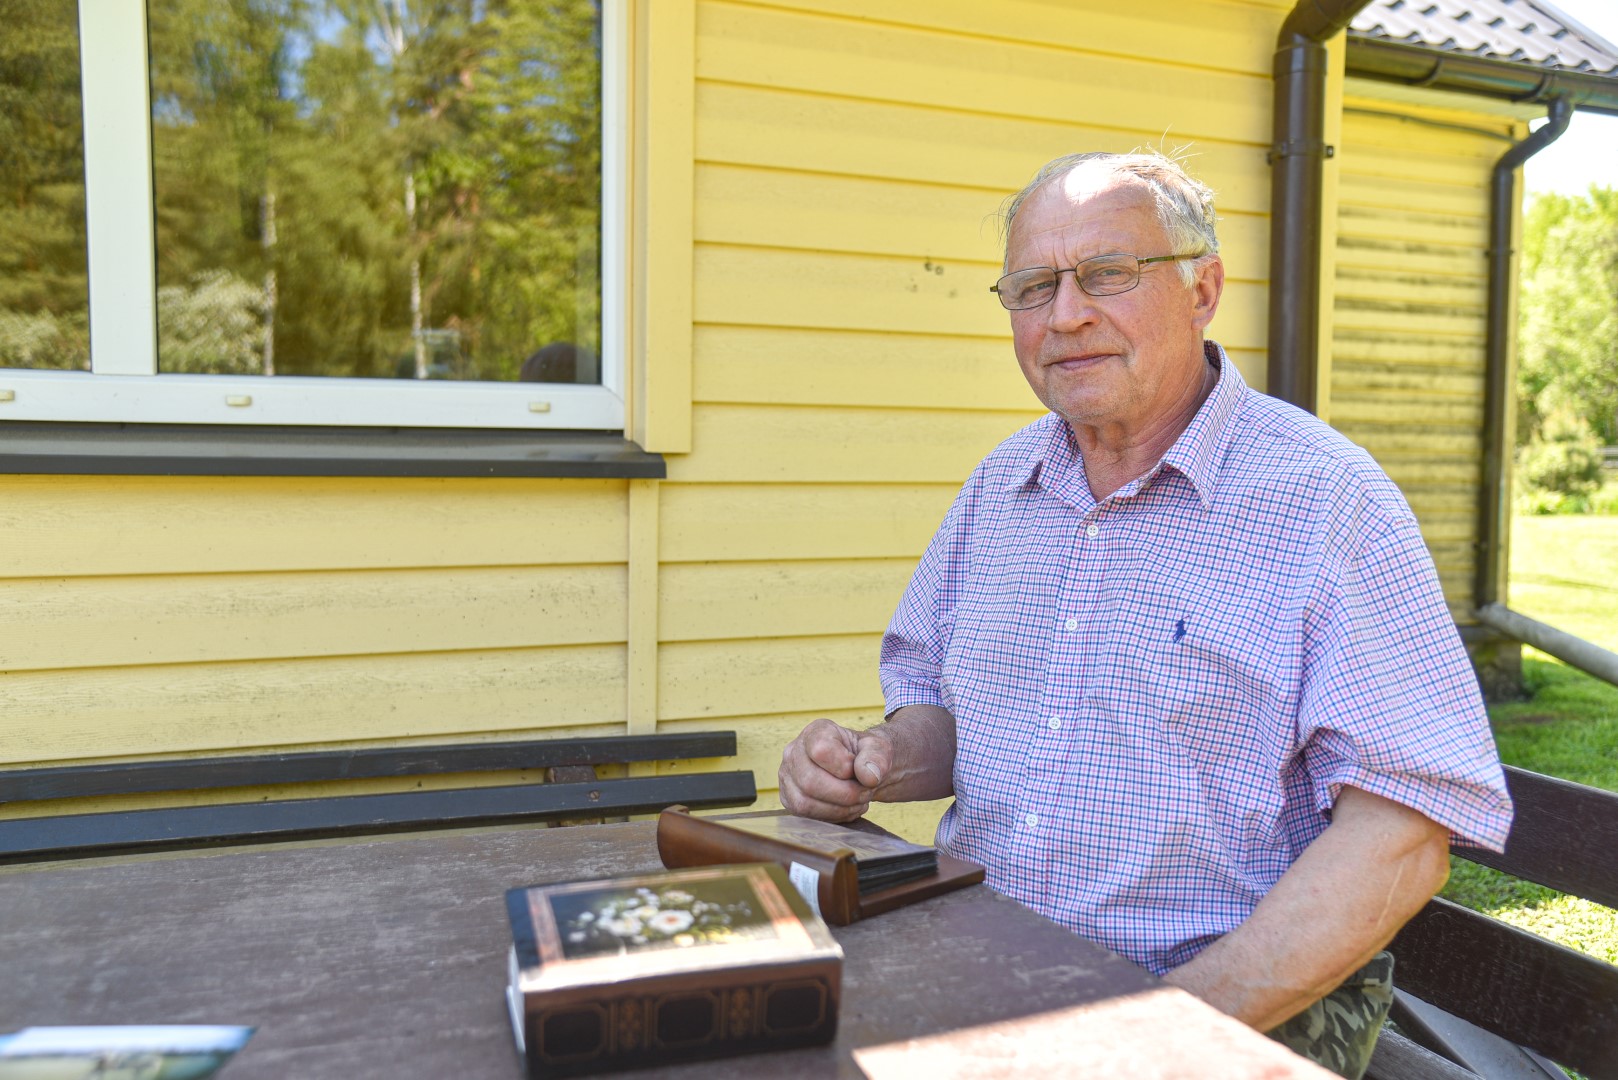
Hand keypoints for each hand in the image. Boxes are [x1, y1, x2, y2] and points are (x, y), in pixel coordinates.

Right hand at [778, 718, 892, 821]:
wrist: (862, 771)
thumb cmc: (866, 756)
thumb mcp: (879, 749)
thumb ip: (877, 757)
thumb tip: (869, 777)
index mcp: (816, 731)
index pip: (821, 751)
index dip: (845, 766)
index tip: (858, 769)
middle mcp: (794, 752)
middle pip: (810, 782)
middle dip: (846, 794)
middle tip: (865, 791)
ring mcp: (788, 777)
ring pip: (806, 803)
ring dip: (840, 808)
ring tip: (857, 800)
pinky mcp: (789, 799)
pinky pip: (807, 816)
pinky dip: (833, 817)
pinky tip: (846, 807)